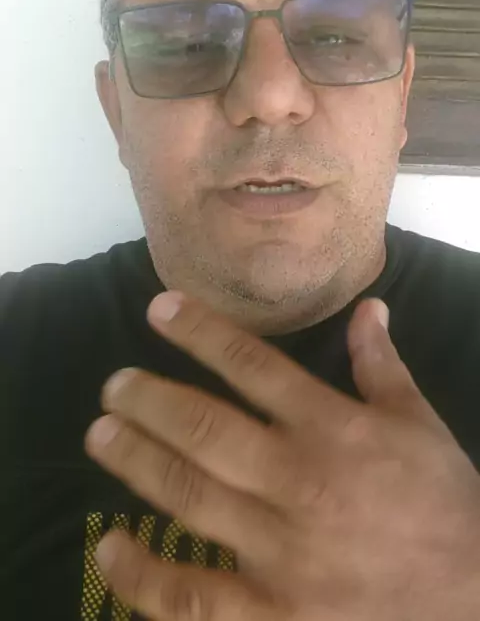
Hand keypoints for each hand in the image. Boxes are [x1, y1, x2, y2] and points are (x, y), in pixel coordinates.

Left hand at [85, 292, 479, 619]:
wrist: (474, 597)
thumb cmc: (441, 502)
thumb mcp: (418, 423)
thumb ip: (382, 364)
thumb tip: (368, 307)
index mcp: (334, 429)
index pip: (253, 366)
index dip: (200, 332)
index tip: (159, 309)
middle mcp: (300, 482)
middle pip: (204, 430)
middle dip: (149, 400)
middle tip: (114, 386)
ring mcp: (281, 552)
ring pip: (188, 497)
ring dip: (136, 461)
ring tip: (102, 434)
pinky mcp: (271, 614)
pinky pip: (191, 597)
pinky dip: (143, 574)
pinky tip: (112, 546)